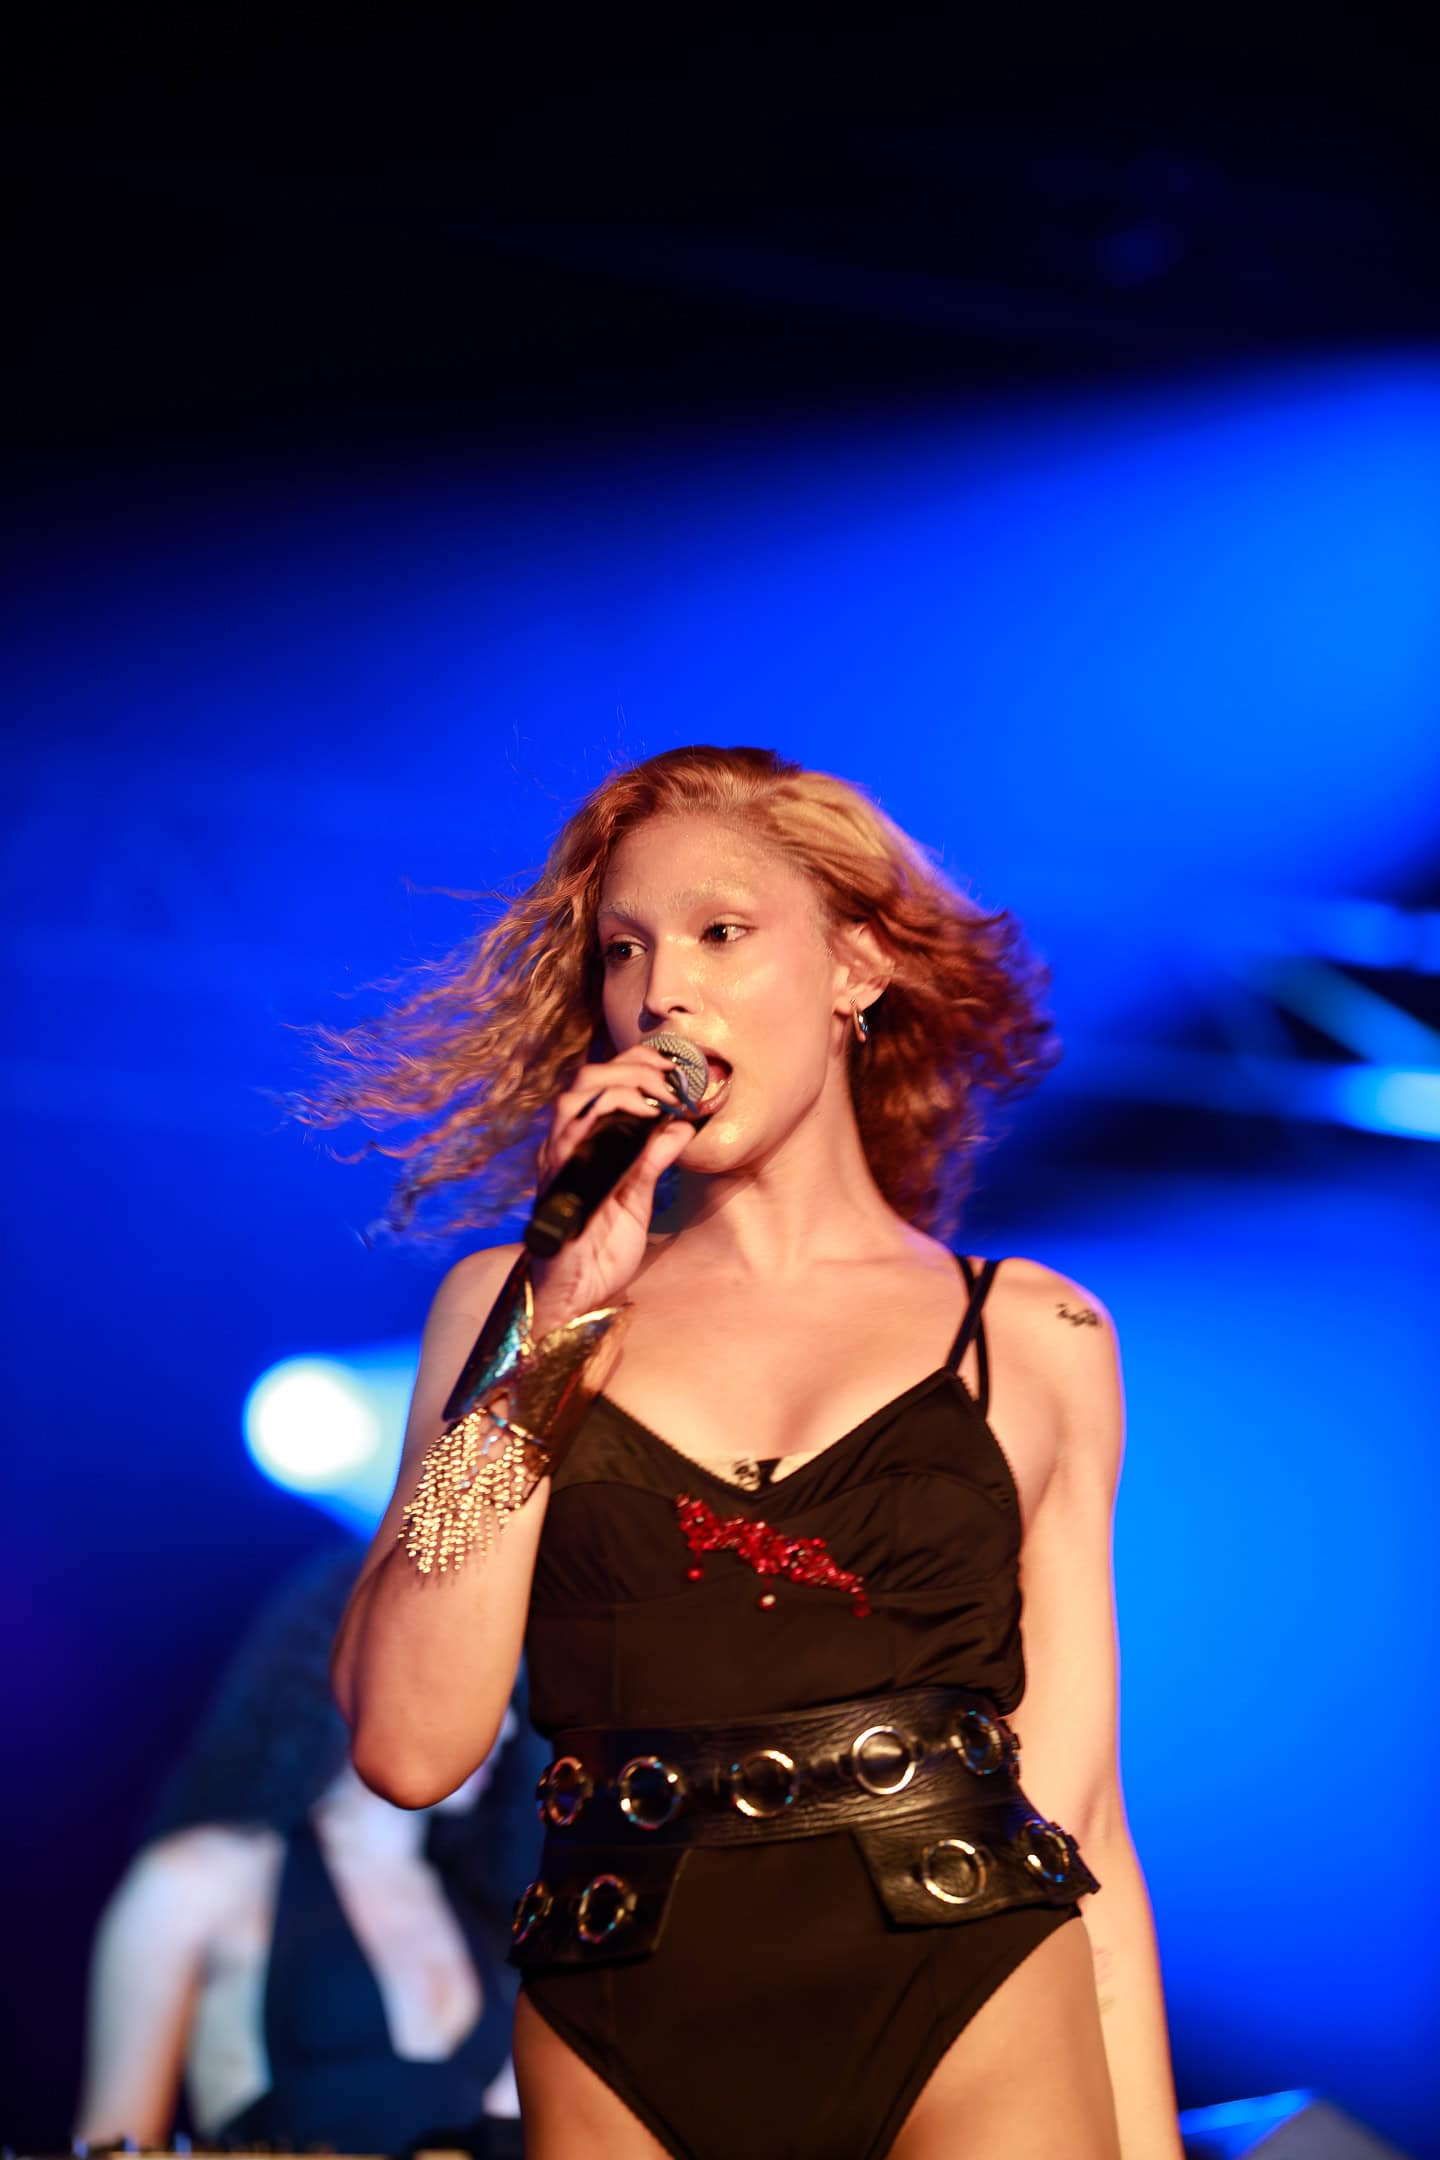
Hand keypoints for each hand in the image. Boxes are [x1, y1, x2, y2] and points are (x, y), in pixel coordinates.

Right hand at [529, 1043, 699, 1324]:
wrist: (576, 1293)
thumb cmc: (601, 1248)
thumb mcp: (638, 1197)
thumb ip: (654, 1160)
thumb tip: (683, 1127)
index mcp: (583, 1142)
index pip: (601, 1083)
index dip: (636, 1064)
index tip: (677, 1068)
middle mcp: (565, 1145)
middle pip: (585, 1080)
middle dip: (633, 1069)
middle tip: (673, 1082)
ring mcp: (557, 1163)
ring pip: (573, 1101)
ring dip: (620, 1089)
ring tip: (658, 1100)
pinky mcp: (558, 1186)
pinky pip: (571, 1141)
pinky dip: (606, 1122)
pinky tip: (641, 1122)